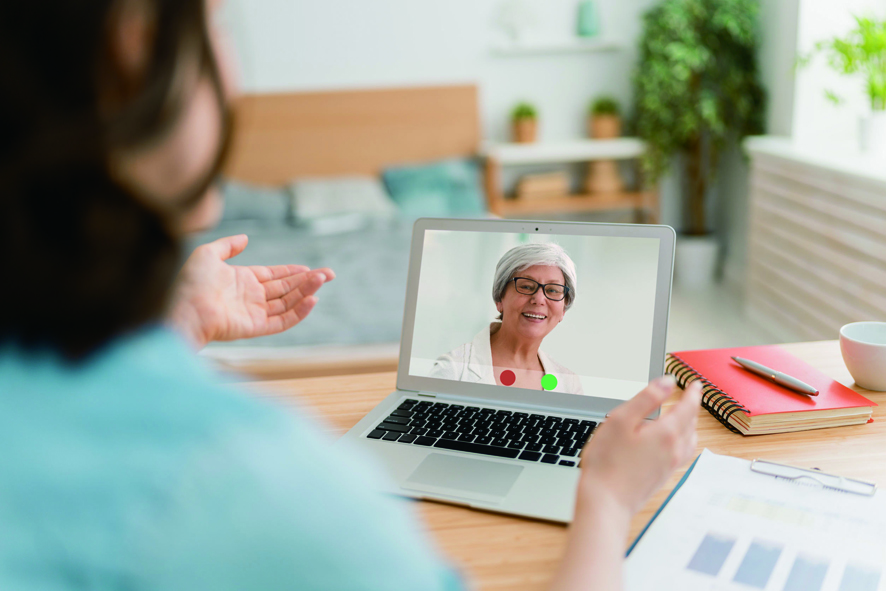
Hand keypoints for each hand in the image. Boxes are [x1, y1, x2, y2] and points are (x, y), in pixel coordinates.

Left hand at [168, 235, 334, 347]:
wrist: (184, 310)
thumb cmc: (191, 284)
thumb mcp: (207, 254)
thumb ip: (227, 245)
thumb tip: (245, 239)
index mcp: (242, 280)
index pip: (273, 276)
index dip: (291, 271)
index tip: (309, 268)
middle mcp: (251, 297)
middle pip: (286, 288)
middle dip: (308, 280)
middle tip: (329, 273)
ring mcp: (255, 312)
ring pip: (288, 302)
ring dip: (306, 291)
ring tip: (322, 279)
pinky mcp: (256, 327)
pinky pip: (282, 320)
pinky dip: (298, 312)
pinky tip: (311, 299)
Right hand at [578, 376, 700, 516]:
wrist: (606, 502)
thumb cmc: (607, 461)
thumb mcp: (620, 420)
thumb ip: (646, 398)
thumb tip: (668, 382)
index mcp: (666, 433)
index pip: (688, 407)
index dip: (693, 393)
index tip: (696, 384)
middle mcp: (674, 450)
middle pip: (690, 424)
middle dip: (691, 408)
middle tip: (689, 397)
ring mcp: (669, 465)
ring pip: (689, 440)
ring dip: (689, 425)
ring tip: (683, 417)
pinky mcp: (662, 477)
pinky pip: (682, 453)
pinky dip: (683, 441)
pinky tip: (671, 443)